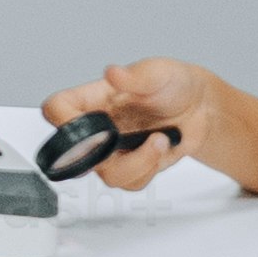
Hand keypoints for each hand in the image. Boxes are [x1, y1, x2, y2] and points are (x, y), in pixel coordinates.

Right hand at [39, 59, 225, 189]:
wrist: (200, 108)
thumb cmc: (173, 85)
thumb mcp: (158, 73)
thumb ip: (135, 76)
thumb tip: (114, 73)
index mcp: (93, 99)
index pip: (57, 110)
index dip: (64, 123)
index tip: (89, 129)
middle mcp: (98, 128)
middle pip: (74, 154)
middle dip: (102, 155)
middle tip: (120, 142)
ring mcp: (114, 151)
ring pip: (106, 175)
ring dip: (138, 162)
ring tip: (159, 140)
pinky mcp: (133, 167)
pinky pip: (130, 184)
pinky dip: (149, 170)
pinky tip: (161, 149)